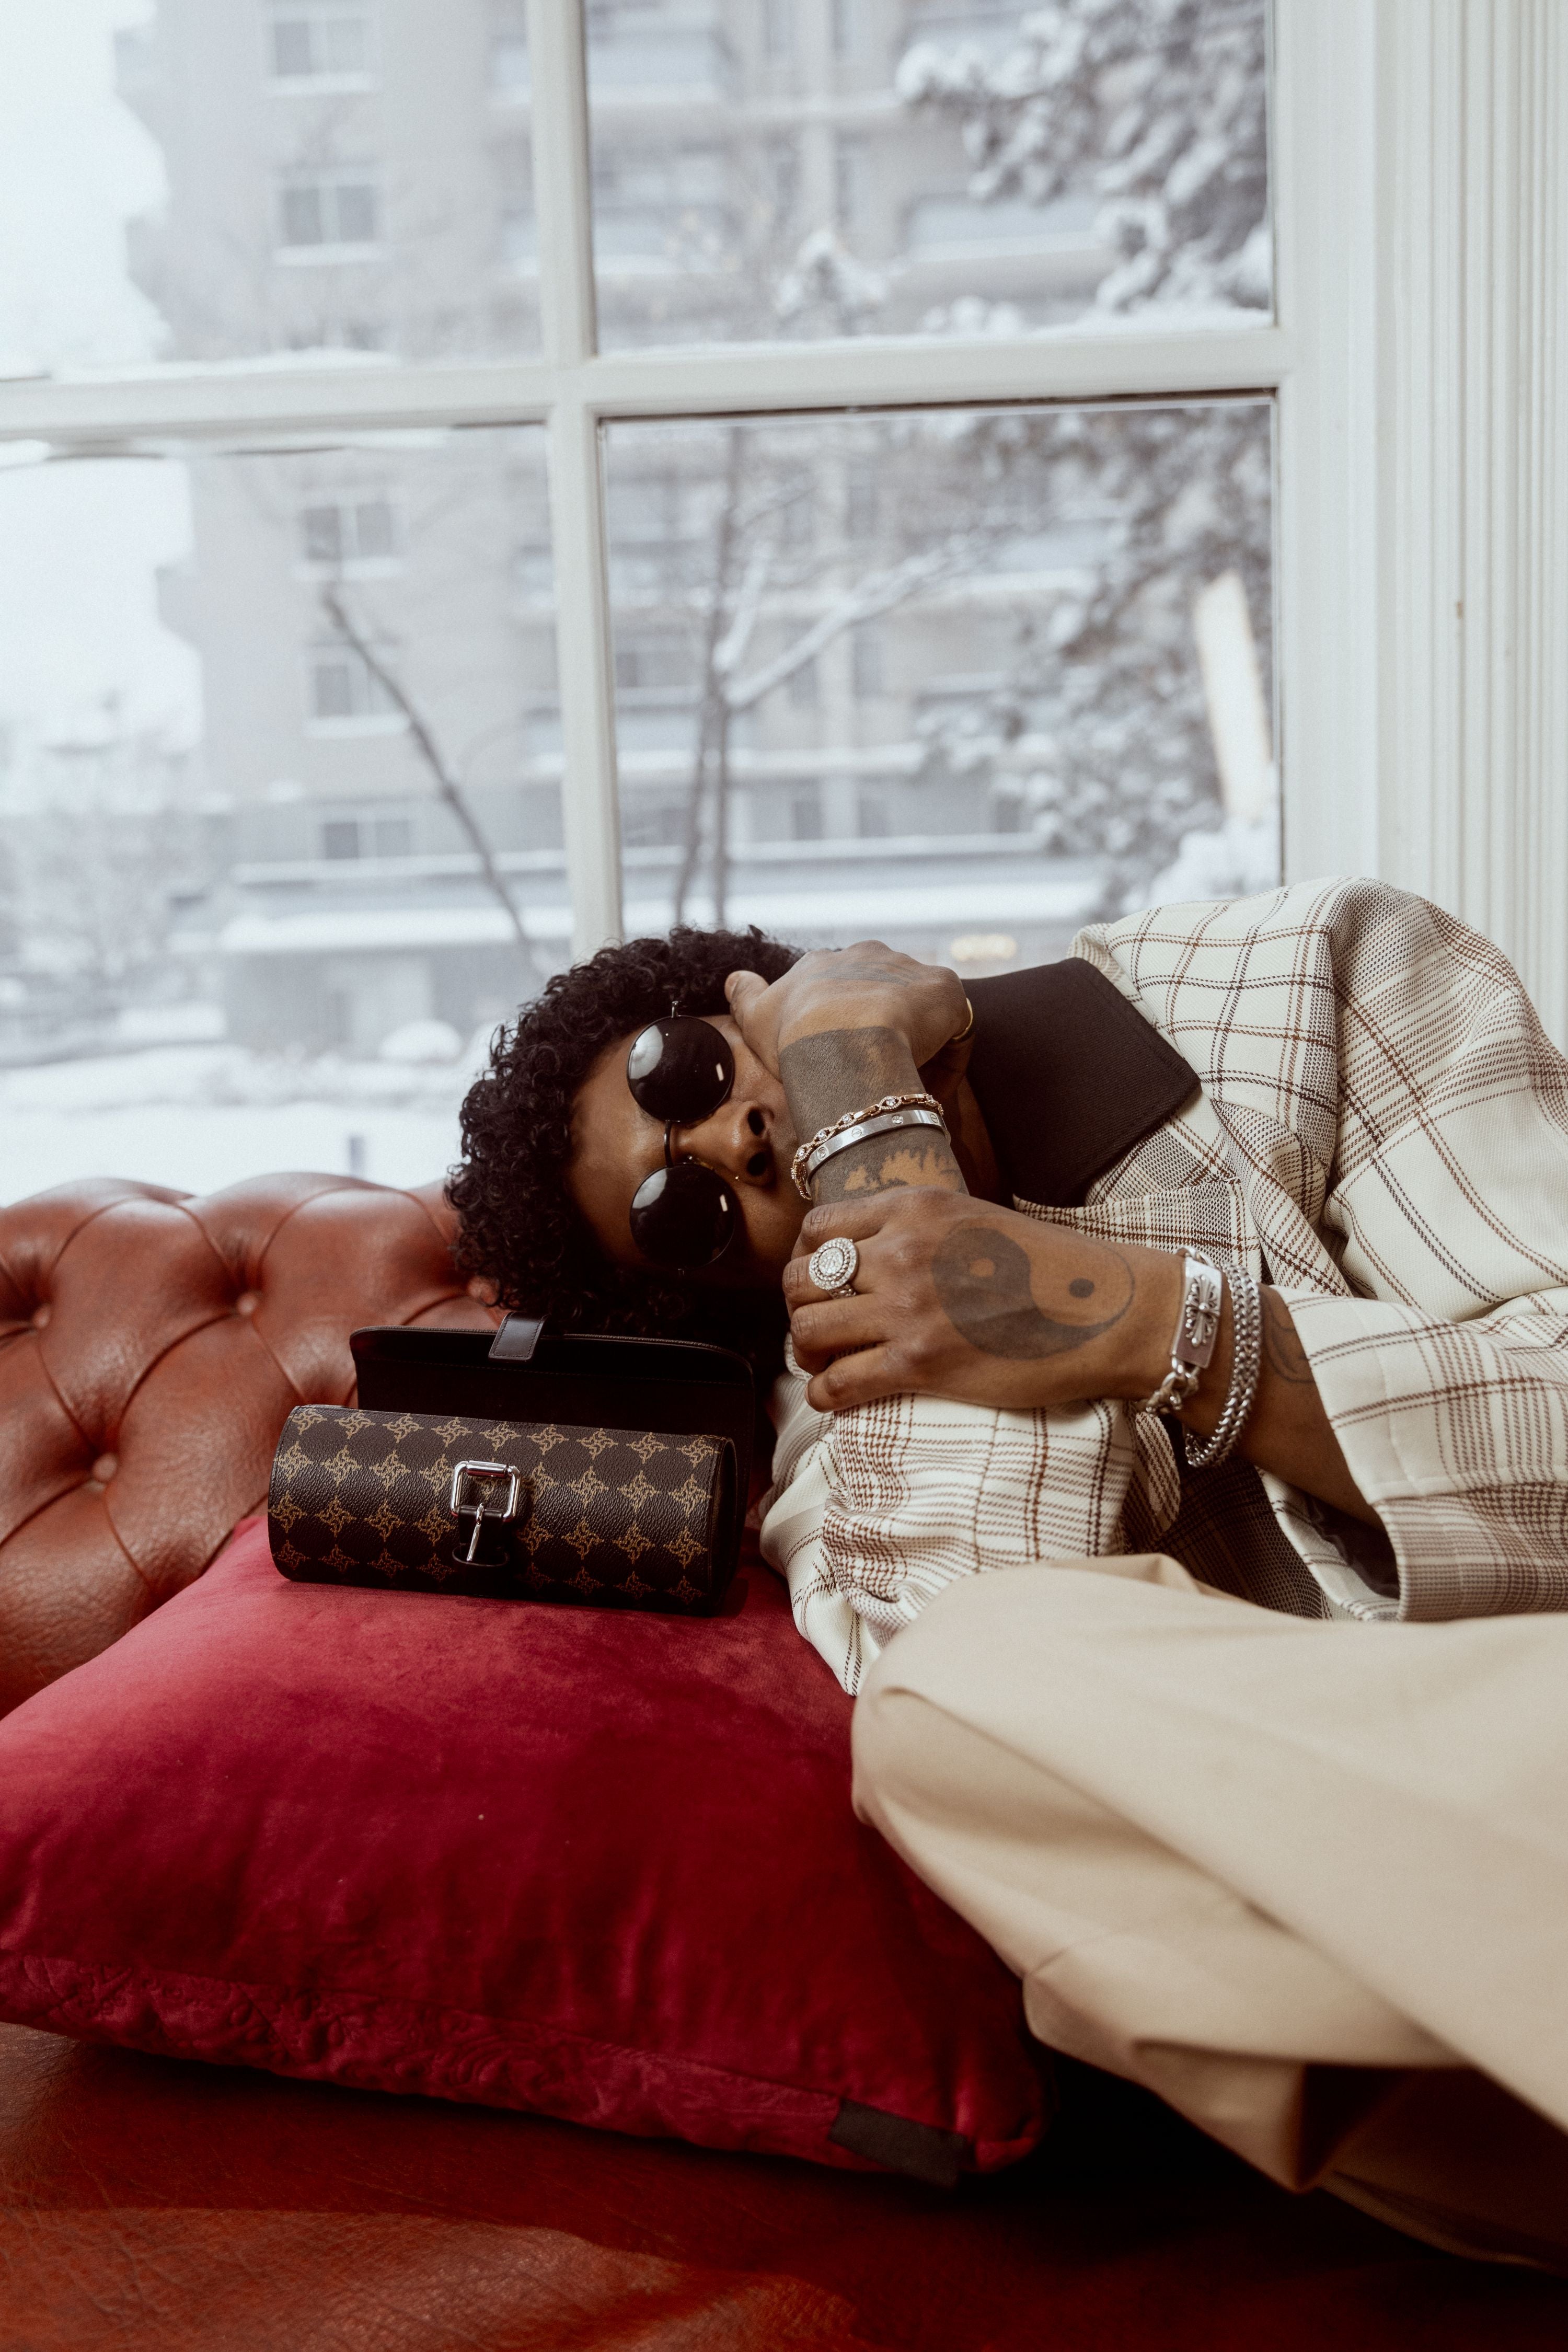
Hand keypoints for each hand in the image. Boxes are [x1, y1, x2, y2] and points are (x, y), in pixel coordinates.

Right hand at [725, 941, 968, 1080]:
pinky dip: (946, 1059)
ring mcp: (910, 969)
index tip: (839, 1060)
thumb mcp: (755, 1016)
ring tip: (904, 1086)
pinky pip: (954, 1027)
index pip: (839, 988)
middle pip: (881, 990)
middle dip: (882, 1026)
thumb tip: (734, 978)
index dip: (842, 1026)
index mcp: (827, 964)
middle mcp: (869, 955)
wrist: (842, 1040)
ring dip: (916, 1042)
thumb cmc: (794, 1036)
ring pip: (918, 1009)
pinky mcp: (946, 990)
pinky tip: (930, 1087)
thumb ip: (745, 995)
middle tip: (874, 1073)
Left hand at [784, 1191, 1178, 1414]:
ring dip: (808, 1352)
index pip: (817, 1230)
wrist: (1104, 1312)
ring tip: (827, 1361)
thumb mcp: (972, 1219)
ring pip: (808, 1330)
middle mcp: (901, 1253)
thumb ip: (916, 1229)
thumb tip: (868, 1254)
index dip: (808, 1260)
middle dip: (801, 1308)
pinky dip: (825, 1394)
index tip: (823, 1283)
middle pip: (800, 1281)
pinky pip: (836, 1384)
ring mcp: (907, 1309)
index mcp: (914, 1209)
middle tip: (822, 1326)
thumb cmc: (1049, 1270)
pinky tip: (838, 1395)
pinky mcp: (919, 1364)